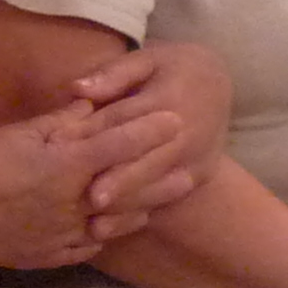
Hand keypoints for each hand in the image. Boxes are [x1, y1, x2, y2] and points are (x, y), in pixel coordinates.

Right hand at [0, 101, 178, 267]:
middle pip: (129, 188)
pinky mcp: (47, 255)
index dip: (150, 130)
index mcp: (65, 165)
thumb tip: (92, 105)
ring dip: (141, 210)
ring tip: (160, 203)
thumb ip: (59, 122)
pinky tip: (113, 229)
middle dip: (161, 176)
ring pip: (114, 223)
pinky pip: (87, 247)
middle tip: (190, 169)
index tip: (175, 120)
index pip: (120, 144)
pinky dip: (104, 237)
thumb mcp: (16, 134)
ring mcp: (62, 233)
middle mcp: (73, 202)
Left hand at [62, 42, 230, 236]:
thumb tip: (78, 89)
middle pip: (148, 160)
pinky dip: (141, 212)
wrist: (218, 83)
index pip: (127, 120)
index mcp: (171, 100)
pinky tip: (114, 228)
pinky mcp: (200, 175)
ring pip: (158, 186)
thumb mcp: (147, 58)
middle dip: (120, 181)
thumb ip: (114, 74)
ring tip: (95, 226)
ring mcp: (198, 158)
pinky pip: (169, 197)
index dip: (96, 137)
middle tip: (91, 200)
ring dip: (128, 206)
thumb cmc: (173, 67)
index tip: (69, 152)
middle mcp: (189, 133)